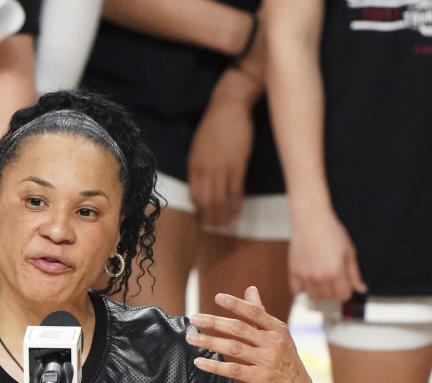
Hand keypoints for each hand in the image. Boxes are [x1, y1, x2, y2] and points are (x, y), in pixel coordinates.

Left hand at [187, 286, 313, 382]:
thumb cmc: (284, 359)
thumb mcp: (277, 335)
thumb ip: (261, 313)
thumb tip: (251, 289)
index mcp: (277, 329)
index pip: (255, 312)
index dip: (236, 304)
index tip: (217, 297)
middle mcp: (274, 343)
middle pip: (239, 329)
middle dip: (214, 322)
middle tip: (194, 318)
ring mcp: (267, 361)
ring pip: (233, 348)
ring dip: (209, 342)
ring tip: (191, 338)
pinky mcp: (261, 378)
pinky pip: (233, 370)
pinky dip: (214, 365)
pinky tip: (200, 361)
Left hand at [189, 97, 253, 229]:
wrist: (228, 106)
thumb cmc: (214, 125)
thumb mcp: (199, 147)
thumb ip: (199, 166)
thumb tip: (202, 185)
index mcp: (193, 165)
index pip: (194, 196)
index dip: (198, 211)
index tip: (202, 220)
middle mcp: (205, 170)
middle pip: (206, 202)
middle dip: (210, 218)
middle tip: (216, 228)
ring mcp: (221, 168)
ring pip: (220, 199)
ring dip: (223, 215)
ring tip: (226, 224)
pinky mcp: (237, 165)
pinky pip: (235, 191)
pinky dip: (235, 204)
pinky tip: (237, 211)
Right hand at [288, 209, 366, 300]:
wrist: (311, 220)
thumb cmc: (330, 232)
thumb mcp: (349, 252)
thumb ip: (354, 274)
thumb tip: (360, 288)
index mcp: (336, 272)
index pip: (343, 295)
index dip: (347, 291)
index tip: (346, 286)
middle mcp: (319, 277)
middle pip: (329, 298)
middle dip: (334, 293)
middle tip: (335, 282)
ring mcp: (305, 275)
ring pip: (313, 297)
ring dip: (319, 293)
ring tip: (322, 282)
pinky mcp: (294, 272)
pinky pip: (296, 290)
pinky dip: (303, 289)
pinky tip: (309, 282)